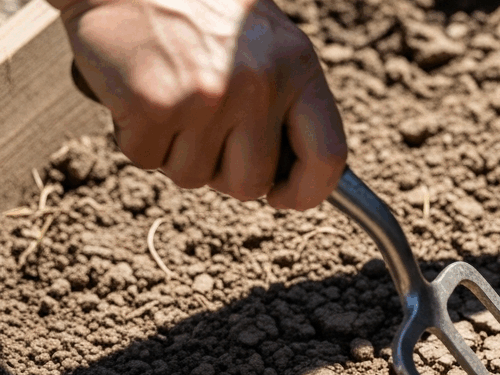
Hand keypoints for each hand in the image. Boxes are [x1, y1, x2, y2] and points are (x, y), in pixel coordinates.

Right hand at [53, 0, 345, 208]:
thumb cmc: (198, 10)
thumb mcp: (266, 44)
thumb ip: (286, 102)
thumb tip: (295, 176)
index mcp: (298, 68)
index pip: (329, 157)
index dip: (307, 192)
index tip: (283, 196)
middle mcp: (260, 84)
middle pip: (251, 184)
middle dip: (223, 172)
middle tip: (203, 131)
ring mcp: (207, 96)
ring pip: (193, 177)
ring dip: (175, 151)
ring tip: (170, 97)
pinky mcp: (154, 104)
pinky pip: (147, 159)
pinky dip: (136, 137)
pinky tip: (137, 92)